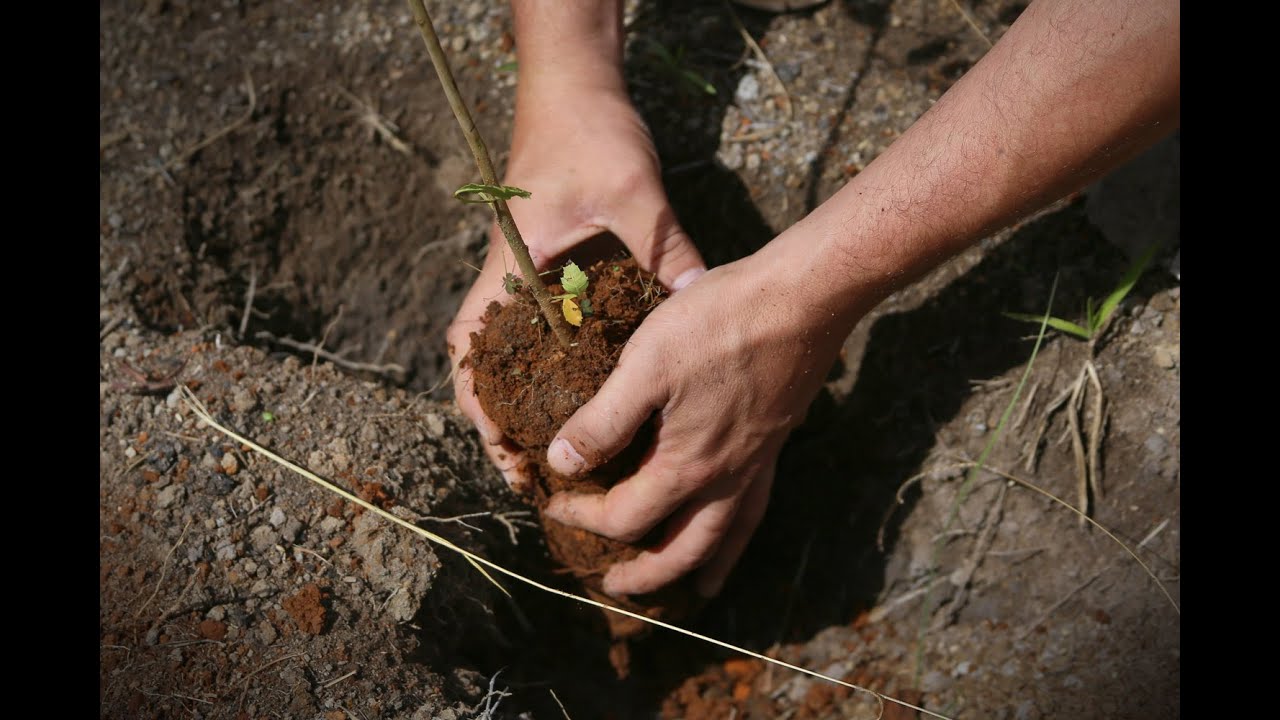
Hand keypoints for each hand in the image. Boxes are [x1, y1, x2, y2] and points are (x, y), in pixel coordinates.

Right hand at [446, 83, 705, 489]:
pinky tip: (575, 395)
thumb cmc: (590, 133)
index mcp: (512, 266)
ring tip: (548, 454)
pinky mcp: (541, 264)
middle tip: (531, 476)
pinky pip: (529, 329)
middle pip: (478, 364)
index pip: (469, 348)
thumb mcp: (632, 190)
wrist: (572, 86)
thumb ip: (662, 244)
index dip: (479, 407)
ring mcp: (520, 271)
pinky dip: (538, 368)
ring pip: (499, 352)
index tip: (506, 453)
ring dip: (514, 401)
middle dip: (496, 422)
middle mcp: (506, 276)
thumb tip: (698, 296)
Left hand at [540, 242, 857, 597]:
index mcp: (686, 466)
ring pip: (727, 536)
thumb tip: (562, 464)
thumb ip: (602, 422)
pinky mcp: (775, 439)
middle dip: (645, 573)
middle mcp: (724, 477)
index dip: (580, 516)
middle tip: (615, 585)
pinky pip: (757, 504)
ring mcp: (756, 462)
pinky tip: (738, 515)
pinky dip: (743, 529)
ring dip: (702, 565)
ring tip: (698, 589)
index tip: (552, 499)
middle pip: (681, 550)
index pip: (624, 517)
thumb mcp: (644, 365)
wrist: (803, 298)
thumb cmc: (720, 323)